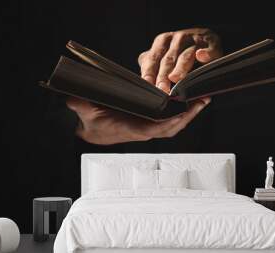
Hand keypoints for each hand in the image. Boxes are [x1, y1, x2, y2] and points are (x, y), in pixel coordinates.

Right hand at [66, 96, 210, 144]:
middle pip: (171, 127)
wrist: (89, 131)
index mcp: (131, 130)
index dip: (169, 122)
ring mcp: (148, 128)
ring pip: (173, 125)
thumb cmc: (90, 123)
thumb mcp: (84, 113)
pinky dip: (181, 113)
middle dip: (188, 116)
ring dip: (188, 114)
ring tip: (201, 100)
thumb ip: (80, 105)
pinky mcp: (148, 123)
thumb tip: (72, 98)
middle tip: (202, 101)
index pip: (154, 128)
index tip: (182, 112)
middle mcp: (143, 131)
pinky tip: (188, 103)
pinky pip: (169, 120)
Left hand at [138, 28, 221, 92]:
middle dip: (163, 75)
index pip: (152, 59)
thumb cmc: (179, 54)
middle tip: (161, 89)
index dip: (149, 72)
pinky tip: (202, 57)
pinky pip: (208, 50)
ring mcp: (194, 40)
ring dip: (180, 68)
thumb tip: (142, 84)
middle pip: (168, 59)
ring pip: (186, 56)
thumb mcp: (163, 57)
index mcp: (162, 42)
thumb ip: (152, 68)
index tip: (147, 85)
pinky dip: (206, 54)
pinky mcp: (211, 44)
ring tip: (176, 78)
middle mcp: (177, 39)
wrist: (206, 40)